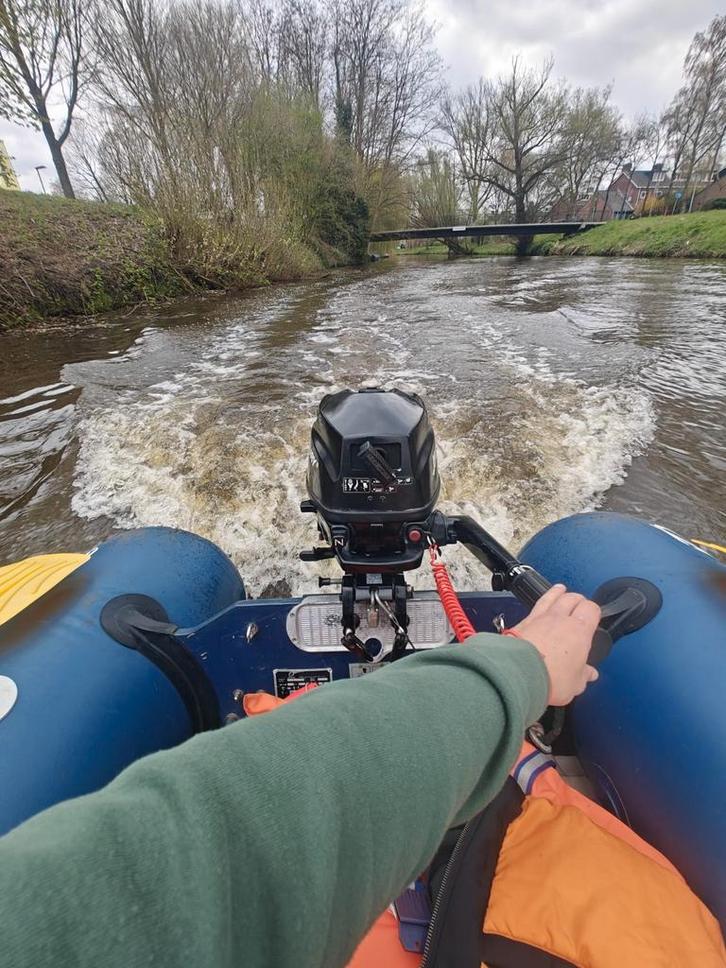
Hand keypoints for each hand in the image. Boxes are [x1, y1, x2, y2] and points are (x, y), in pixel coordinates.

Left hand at [512, 584, 599, 705]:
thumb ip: (583, 675)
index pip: (591, 609)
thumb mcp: (575, 684)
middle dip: (578, 599)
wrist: (518, 673)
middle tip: (580, 604)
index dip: (594, 611)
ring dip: (557, 592)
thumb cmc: (549, 678)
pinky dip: (540, 602)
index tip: (594, 616)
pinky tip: (539, 605)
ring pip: (551, 597)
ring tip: (560, 589)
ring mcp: (539, 618)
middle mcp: (560, 619)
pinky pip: (534, 606)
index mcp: (579, 631)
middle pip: (572, 598)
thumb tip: (589, 674)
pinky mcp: (522, 622)